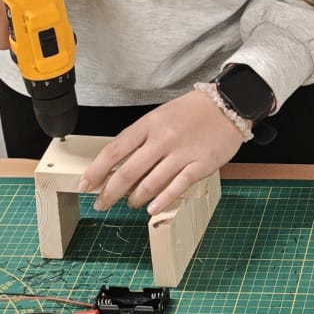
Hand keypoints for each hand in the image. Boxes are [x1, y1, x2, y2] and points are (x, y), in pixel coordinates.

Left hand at [81, 89, 246, 214]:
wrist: (227, 104)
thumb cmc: (191, 112)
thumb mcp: (159, 117)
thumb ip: (140, 140)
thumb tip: (117, 166)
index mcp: (148, 124)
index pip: (114, 150)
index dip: (95, 171)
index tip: (85, 185)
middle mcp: (162, 139)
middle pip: (128, 172)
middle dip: (110, 192)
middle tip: (102, 203)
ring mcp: (182, 153)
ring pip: (150, 183)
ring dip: (135, 198)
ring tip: (130, 203)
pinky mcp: (200, 165)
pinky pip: (177, 186)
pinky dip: (162, 201)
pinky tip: (152, 208)